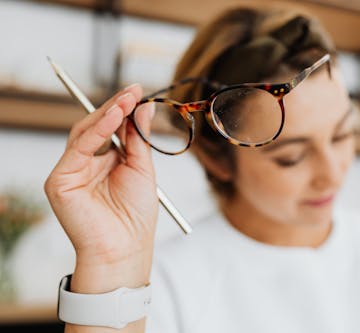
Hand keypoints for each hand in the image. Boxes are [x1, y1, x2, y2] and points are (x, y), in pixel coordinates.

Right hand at [44, 84, 158, 282]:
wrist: (125, 247)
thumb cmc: (135, 214)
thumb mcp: (143, 169)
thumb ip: (140, 138)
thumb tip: (145, 107)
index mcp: (107, 162)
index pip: (111, 129)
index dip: (124, 110)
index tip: (138, 91)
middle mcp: (87, 164)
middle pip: (97, 127)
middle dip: (116, 107)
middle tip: (134, 91)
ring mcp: (71, 171)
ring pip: (84, 132)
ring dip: (107, 114)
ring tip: (127, 99)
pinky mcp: (60, 180)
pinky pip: (78, 148)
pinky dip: (96, 130)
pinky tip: (114, 116)